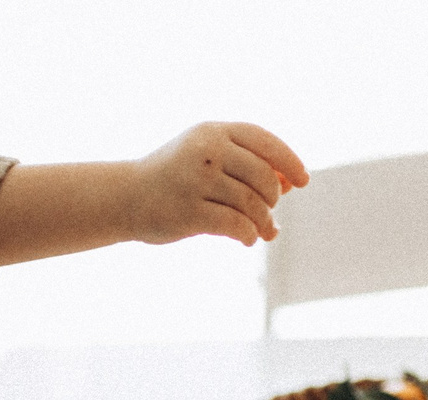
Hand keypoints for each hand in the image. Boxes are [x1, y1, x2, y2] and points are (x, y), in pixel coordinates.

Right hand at [125, 122, 309, 245]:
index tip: (302, 182)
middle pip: (262, 176)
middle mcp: (205, 152)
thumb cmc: (172, 178)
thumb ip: (244, 165)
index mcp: (213, 132)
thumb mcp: (205, 158)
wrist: (124, 197)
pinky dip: (248, 234)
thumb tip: (291, 185)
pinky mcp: (188, 212)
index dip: (289, 162)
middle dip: (272, 197)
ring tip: (262, 230)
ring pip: (250, 203)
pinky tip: (247, 239)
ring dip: (262, 221)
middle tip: (268, 210)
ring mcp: (195, 182)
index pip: (265, 142)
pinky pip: (234, 225)